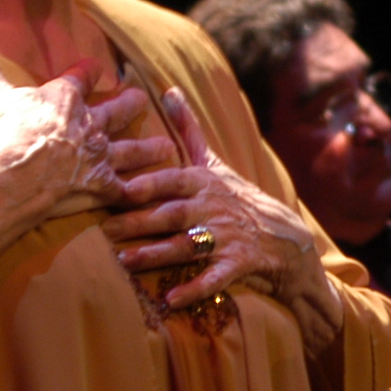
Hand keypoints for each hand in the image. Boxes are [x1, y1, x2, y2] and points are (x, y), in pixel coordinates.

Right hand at [0, 30, 161, 217]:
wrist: (16, 176)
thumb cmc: (6, 135)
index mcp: (66, 98)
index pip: (85, 76)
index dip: (91, 72)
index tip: (98, 70)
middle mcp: (91, 124)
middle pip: (119, 109)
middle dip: (131, 103)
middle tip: (142, 99)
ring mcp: (101, 156)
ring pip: (134, 149)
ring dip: (150, 148)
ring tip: (165, 146)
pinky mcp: (105, 187)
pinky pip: (130, 189)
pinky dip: (142, 192)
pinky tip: (153, 192)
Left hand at [104, 87, 344, 345]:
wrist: (285, 237)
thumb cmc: (239, 198)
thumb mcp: (215, 163)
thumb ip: (188, 130)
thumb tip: (168, 89)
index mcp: (205, 182)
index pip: (171, 180)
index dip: (146, 185)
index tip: (117, 189)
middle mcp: (214, 207)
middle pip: (172, 214)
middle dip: (138, 223)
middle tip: (105, 231)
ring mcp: (227, 236)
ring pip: (187, 245)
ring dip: (156, 255)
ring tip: (125, 262)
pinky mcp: (239, 264)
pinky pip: (215, 277)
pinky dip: (194, 289)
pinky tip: (170, 300)